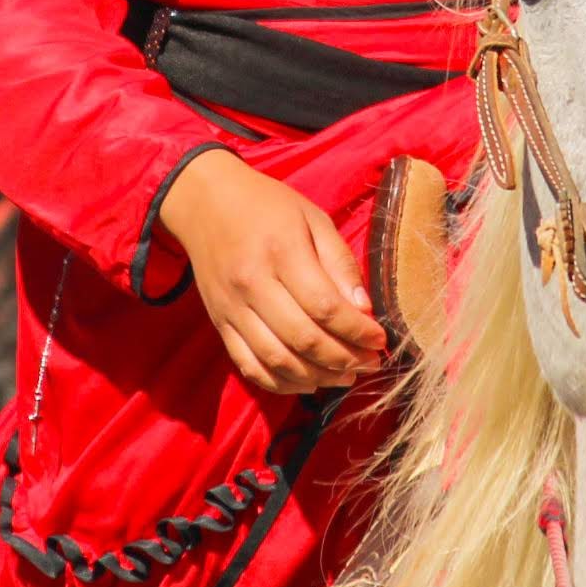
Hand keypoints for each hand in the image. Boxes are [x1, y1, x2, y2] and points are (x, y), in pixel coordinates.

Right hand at [158, 152, 381, 394]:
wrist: (205, 203)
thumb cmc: (268, 206)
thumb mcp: (313, 219)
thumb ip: (340, 264)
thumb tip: (364, 311)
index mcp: (281, 251)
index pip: (325, 307)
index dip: (357, 331)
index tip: (380, 339)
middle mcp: (252, 284)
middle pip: (303, 338)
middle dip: (344, 358)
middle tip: (370, 362)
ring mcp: (232, 308)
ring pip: (277, 359)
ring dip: (317, 376)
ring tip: (345, 376)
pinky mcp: (219, 324)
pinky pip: (250, 365)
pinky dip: (281, 383)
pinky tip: (308, 381)